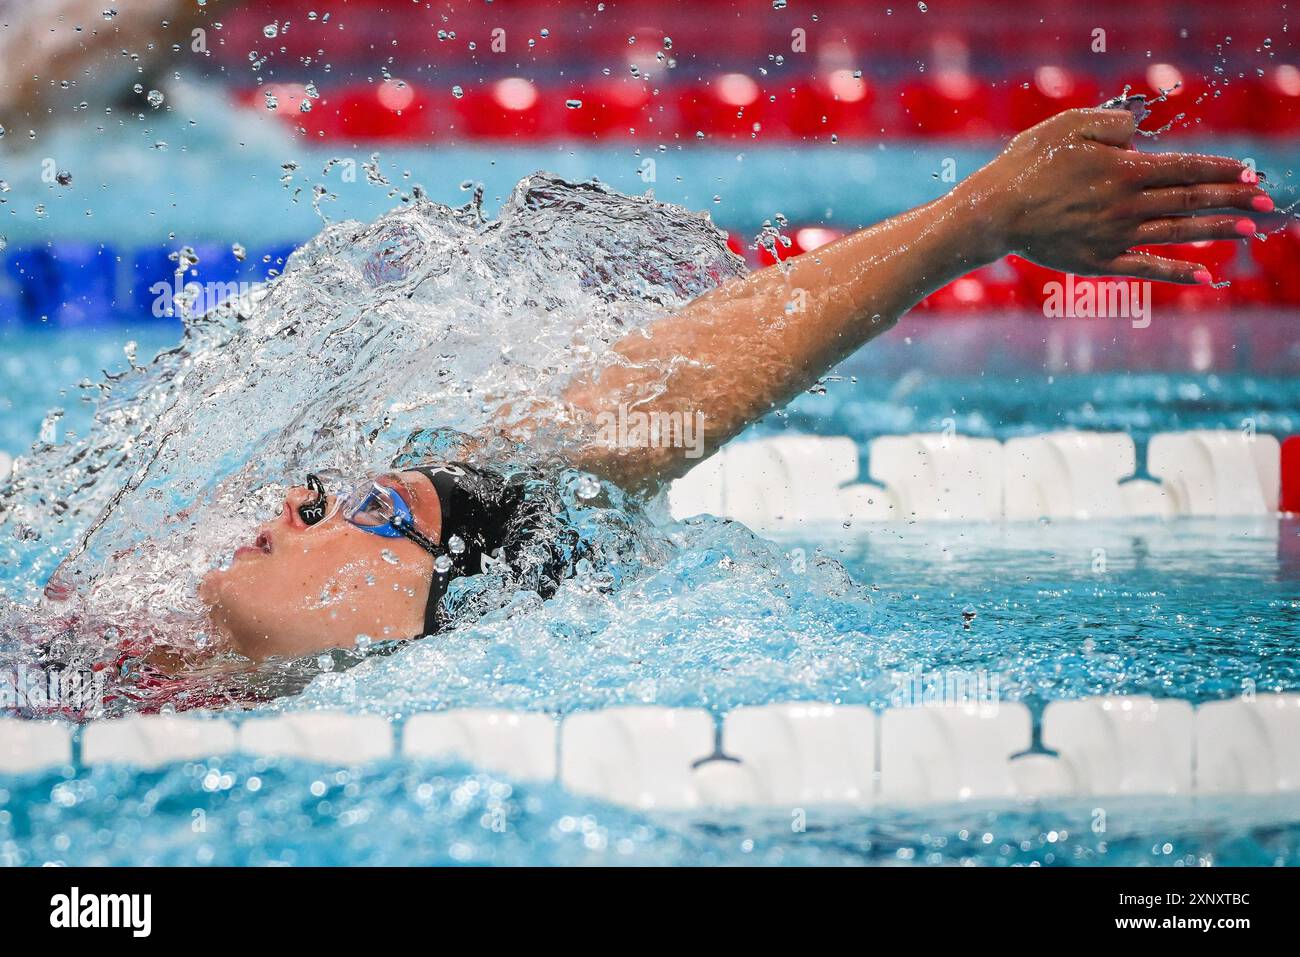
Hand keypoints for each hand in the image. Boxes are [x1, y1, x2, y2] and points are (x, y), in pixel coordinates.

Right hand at [960, 108, 1270, 282]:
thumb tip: (1139, 131)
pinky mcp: (1099, 262)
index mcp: (1123, 170)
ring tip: (1249, 230)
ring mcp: (1115, 237)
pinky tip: (1204, 275)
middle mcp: (1127, 205)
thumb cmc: (1027, 164)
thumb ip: (1111, 123)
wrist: (994, 213)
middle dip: (1232, 198)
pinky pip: (1146, 268)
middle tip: (1265, 201)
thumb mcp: (1067, 126)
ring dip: (1218, 230)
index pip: (1186, 168)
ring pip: (1178, 232)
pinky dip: (1177, 272)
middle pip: (1191, 199)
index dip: (1221, 169)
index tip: (1248, 171)